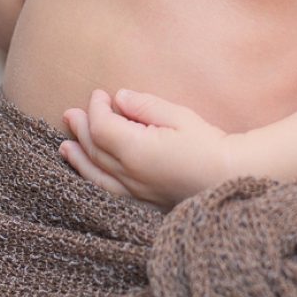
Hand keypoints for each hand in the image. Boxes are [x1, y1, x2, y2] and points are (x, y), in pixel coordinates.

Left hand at [60, 89, 228, 209]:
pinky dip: (92, 180)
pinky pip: (108, 192)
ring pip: (96, 175)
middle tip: (71, 113)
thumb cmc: (208, 144)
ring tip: (65, 147)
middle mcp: (130, 174)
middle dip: (82, 129)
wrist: (232, 179)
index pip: (102, 127)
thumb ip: (144, 106)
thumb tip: (119, 97)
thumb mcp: (178, 115)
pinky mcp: (143, 202)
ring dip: (79, 158)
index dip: (97, 107)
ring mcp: (136, 192)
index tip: (100, 94)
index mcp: (136, 150)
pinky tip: (88, 173)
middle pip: (95, 149)